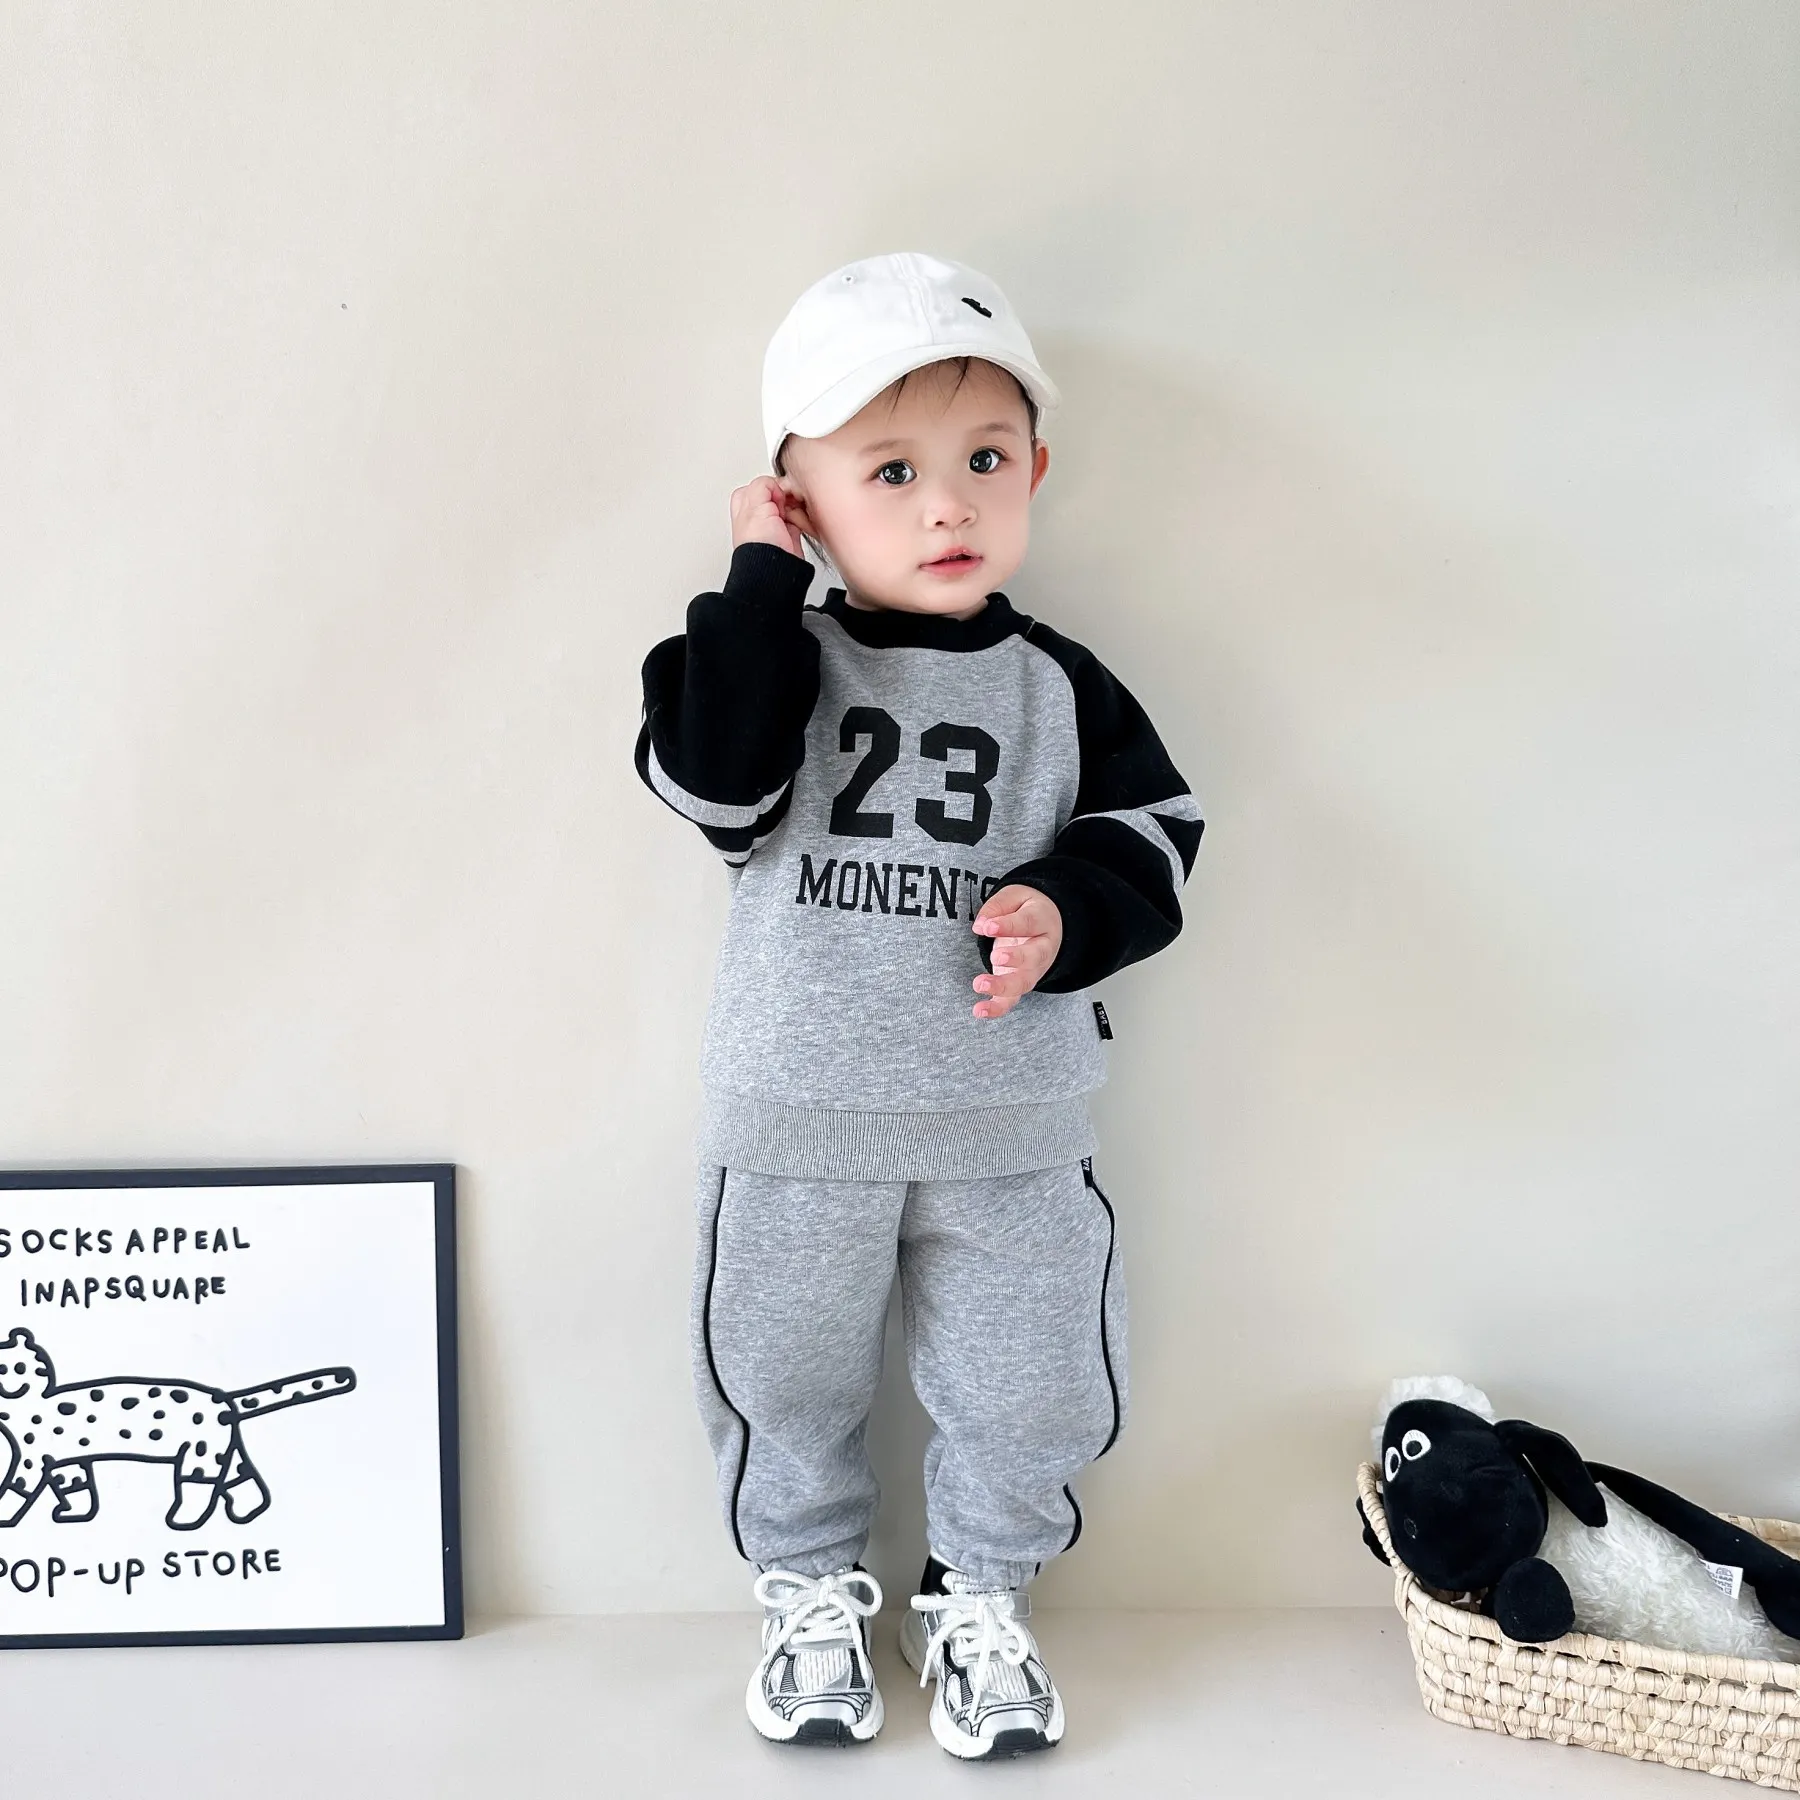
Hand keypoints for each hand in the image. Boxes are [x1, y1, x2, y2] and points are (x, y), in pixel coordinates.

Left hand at [730, 475, 806, 558]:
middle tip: (786, 502)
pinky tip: (800, 522)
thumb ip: (762, 485)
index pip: (762, 484)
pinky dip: (803, 517)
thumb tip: (776, 484)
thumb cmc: (758, 543)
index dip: (772, 486)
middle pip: (778, 493)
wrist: (774, 566)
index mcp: (745, 505)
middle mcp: (758, 513)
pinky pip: (800, 517)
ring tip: (793, 514)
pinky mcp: (789, 532)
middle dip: (786, 496)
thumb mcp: (754, 504)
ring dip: (796, 506)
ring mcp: (775, 523)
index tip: (778, 492)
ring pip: (791, 503)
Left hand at [970, 885, 1062, 1018]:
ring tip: (979, 984)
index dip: (1008, 926)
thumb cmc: (1026, 909)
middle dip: (1016, 958)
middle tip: (996, 957)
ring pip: (1024, 983)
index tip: (987, 927)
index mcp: (1043, 921)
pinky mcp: (1020, 984)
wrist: (1048, 925)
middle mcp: (1043, 949)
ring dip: (1002, 987)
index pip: (1028, 923)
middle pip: (1034, 957)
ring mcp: (1033, 970)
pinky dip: (996, 1009)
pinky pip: (1012, 1001)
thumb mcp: (1015, 896)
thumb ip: (997, 907)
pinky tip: (979, 1010)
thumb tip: (980, 925)